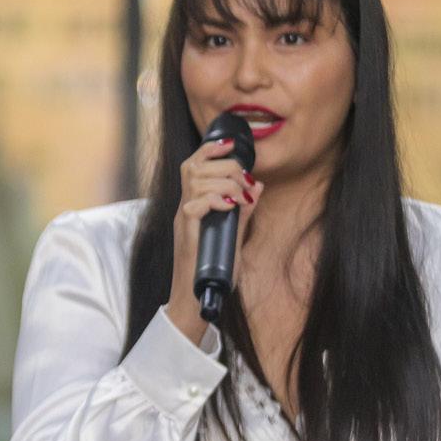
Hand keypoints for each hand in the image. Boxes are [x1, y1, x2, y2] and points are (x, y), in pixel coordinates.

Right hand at [166, 139, 262, 343]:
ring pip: (196, 181)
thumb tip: (257, 186)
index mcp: (193, 204)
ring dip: (224, 183)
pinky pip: (194, 205)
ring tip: (239, 197)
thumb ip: (243, 210)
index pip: (193, 164)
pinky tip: (229, 207)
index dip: (209, 149)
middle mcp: (184, 207)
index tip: (229, 144)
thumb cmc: (211, 269)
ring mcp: (183, 220)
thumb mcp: (233, 234)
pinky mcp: (185, 233)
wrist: (195, 297)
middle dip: (226, 166)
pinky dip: (214, 201)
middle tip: (244, 182)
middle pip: (195, 167)